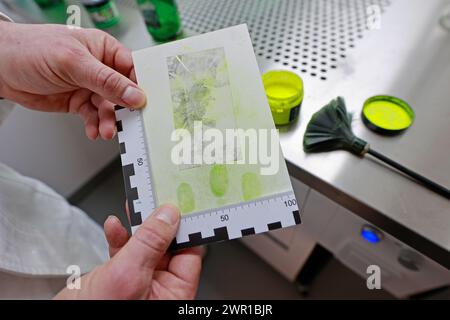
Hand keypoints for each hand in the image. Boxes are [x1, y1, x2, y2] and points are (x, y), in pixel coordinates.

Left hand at [0, 22, 145, 139]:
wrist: (0, 67)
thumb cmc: (31, 49)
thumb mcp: (74, 63)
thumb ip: (106, 81)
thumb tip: (135, 95)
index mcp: (104, 49)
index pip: (132, 68)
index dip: (142, 86)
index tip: (147, 103)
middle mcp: (99, 68)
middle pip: (124, 92)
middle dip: (126, 109)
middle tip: (130, 123)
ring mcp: (89, 86)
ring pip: (110, 108)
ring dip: (109, 121)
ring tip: (106, 130)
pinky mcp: (79, 101)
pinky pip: (94, 116)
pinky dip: (95, 125)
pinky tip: (94, 130)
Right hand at [54, 205, 201, 299]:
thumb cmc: (96, 313)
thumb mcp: (128, 274)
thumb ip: (149, 243)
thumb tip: (168, 216)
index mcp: (174, 292)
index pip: (190, 252)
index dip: (185, 227)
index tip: (180, 204)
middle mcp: (161, 287)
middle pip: (168, 244)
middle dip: (158, 221)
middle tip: (154, 198)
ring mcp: (140, 280)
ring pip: (146, 243)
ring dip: (137, 225)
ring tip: (133, 206)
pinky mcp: (121, 275)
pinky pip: (126, 249)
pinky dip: (119, 236)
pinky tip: (114, 226)